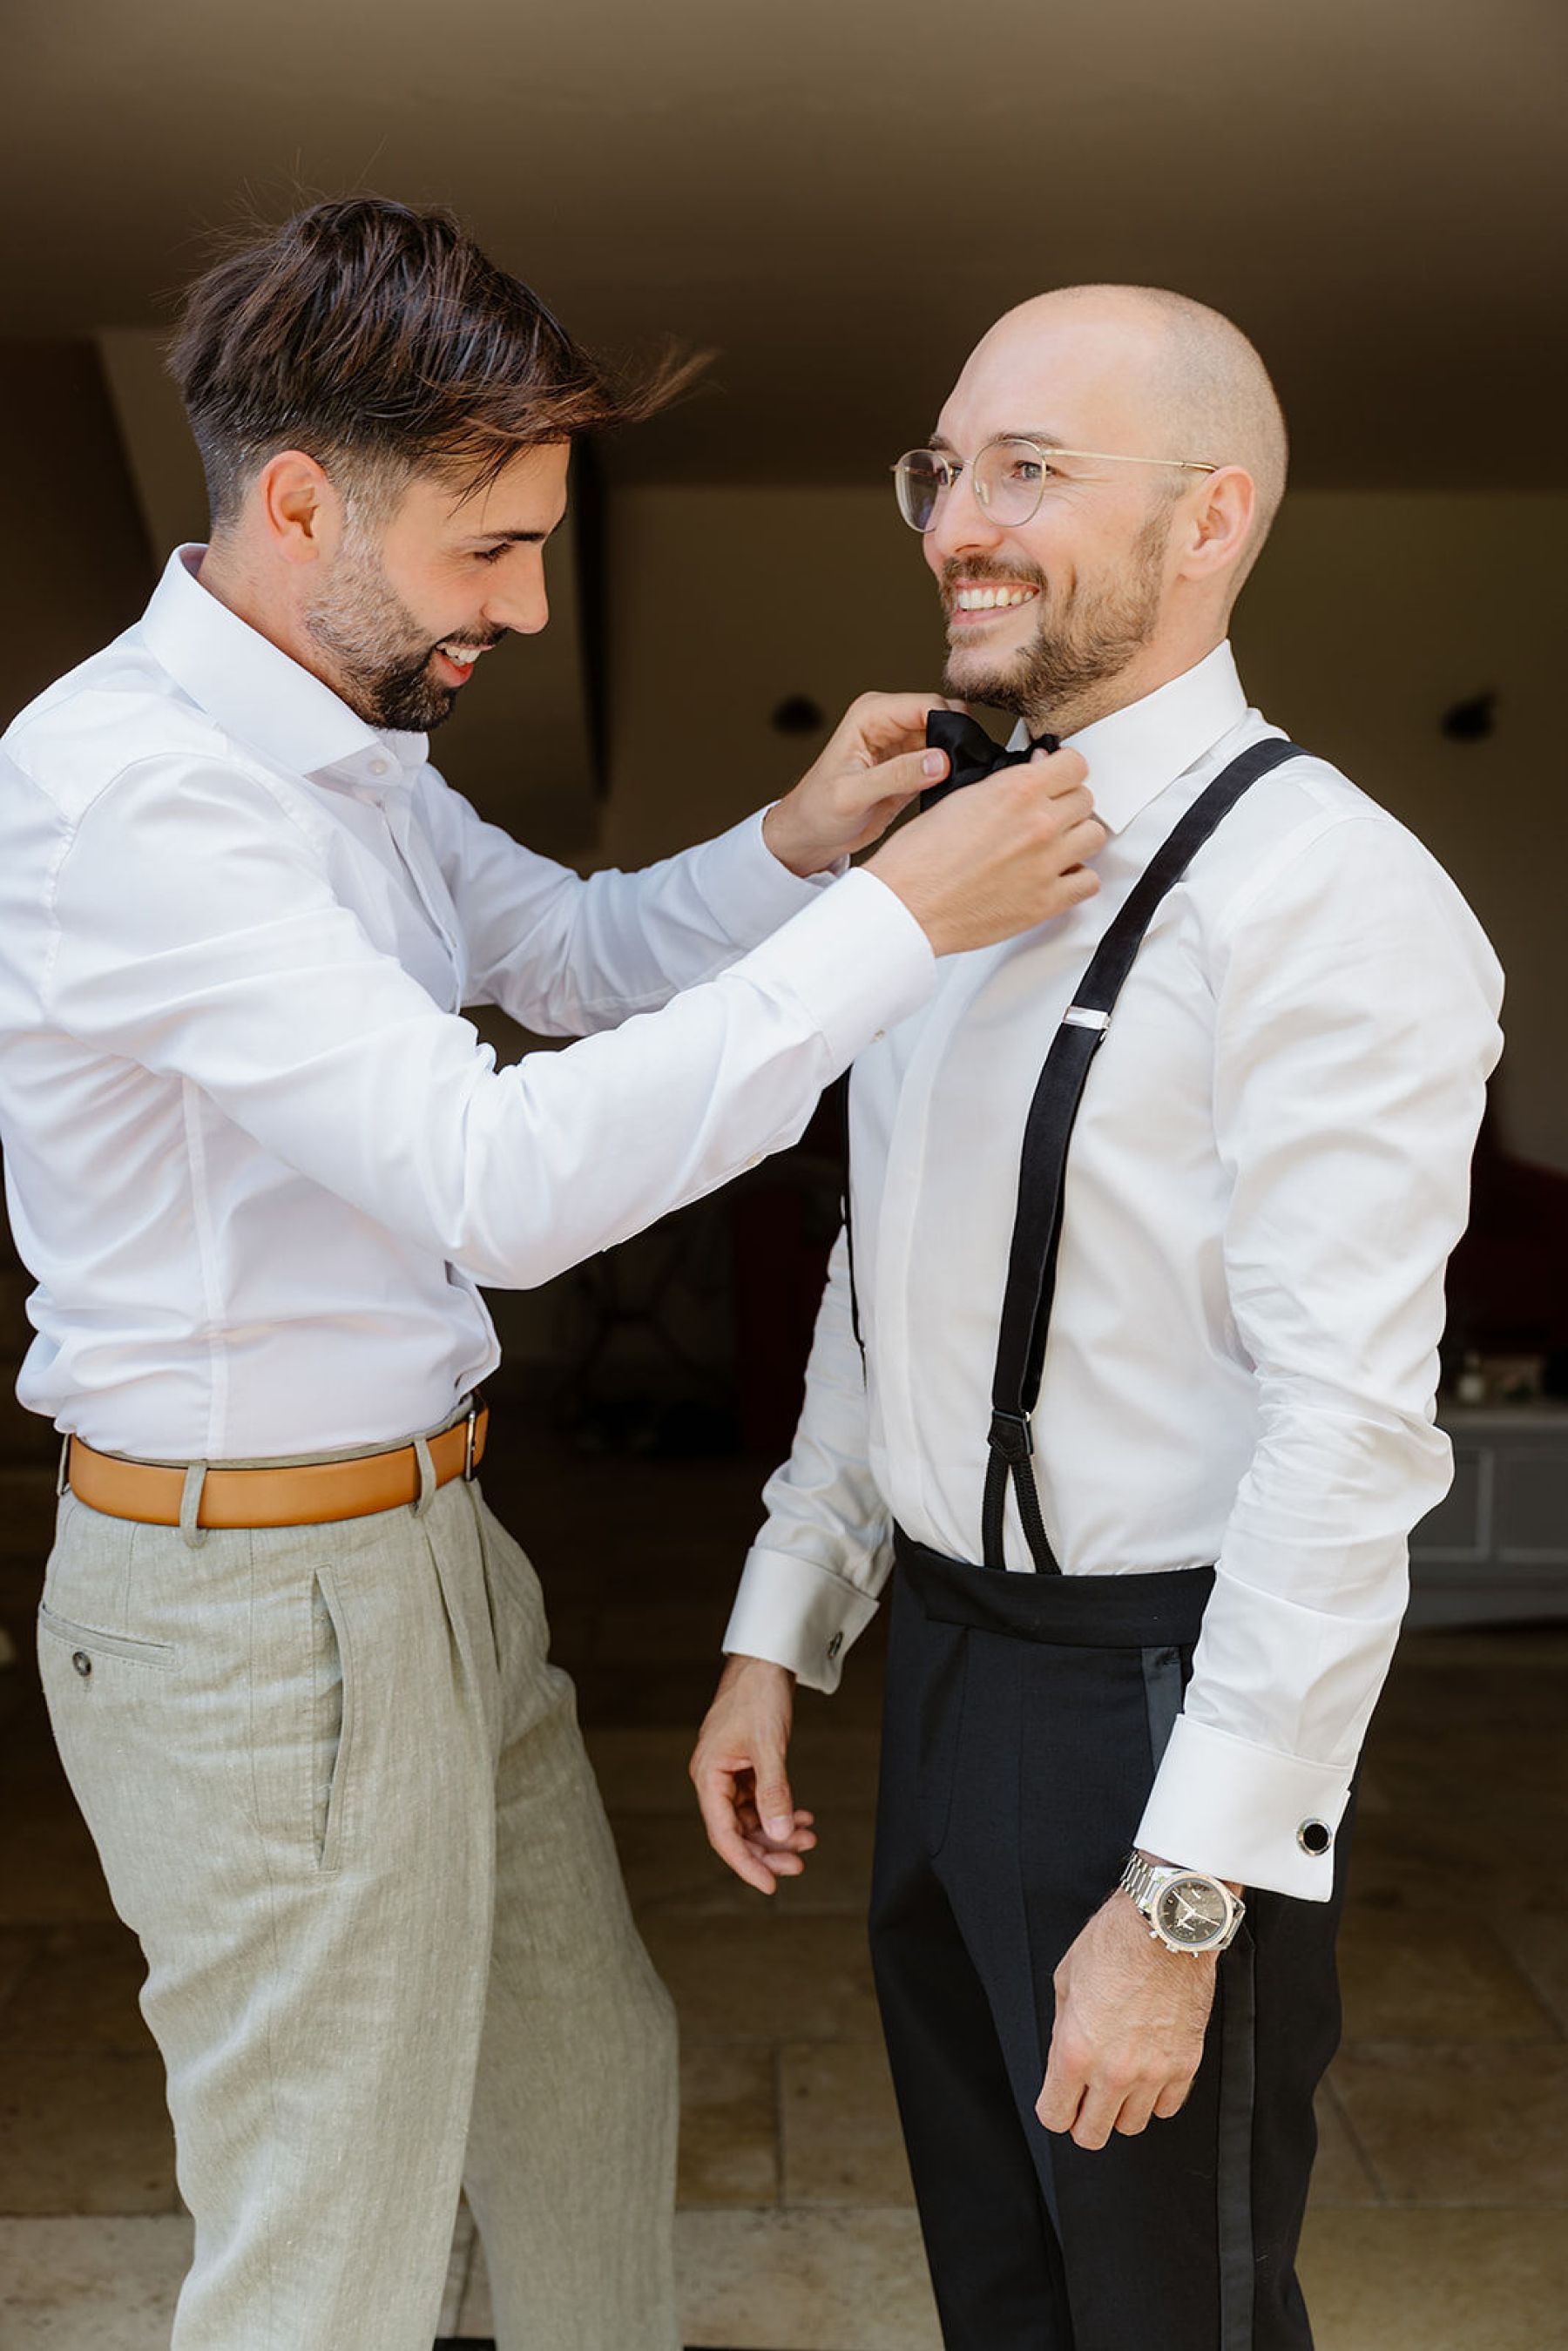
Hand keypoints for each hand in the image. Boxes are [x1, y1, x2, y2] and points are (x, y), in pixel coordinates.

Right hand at [690, 1654, 816, 1894]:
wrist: (765, 1659)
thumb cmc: (758, 1695)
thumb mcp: (769, 1746)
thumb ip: (773, 1792)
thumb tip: (778, 1835)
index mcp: (708, 1774)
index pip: (723, 1833)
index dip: (745, 1863)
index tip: (769, 1886)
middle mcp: (714, 1777)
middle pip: (737, 1830)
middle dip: (768, 1850)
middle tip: (800, 1863)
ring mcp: (729, 1771)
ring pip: (751, 1817)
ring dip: (778, 1831)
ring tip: (809, 1838)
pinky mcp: (745, 1763)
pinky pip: (761, 1799)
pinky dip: (781, 1810)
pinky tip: (803, 1817)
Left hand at [762, 691, 963, 876]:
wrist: (812, 834)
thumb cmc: (819, 810)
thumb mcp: (854, 795)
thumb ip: (898, 775)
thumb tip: (942, 760)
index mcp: (872, 714)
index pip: (927, 703)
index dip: (950, 725)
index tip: (958, 757)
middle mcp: (890, 721)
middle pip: (945, 716)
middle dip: (957, 741)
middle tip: (959, 774)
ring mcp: (904, 742)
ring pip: (950, 737)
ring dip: (957, 758)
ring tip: (955, 784)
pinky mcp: (913, 764)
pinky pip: (946, 759)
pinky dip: (953, 772)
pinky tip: (949, 790)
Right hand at [865, 746, 1105, 956]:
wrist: (906, 906)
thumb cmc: (918, 859)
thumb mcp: (958, 799)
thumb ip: (1002, 786)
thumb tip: (1031, 775)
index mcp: (1016, 791)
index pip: (1076, 765)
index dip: (1064, 772)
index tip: (1056, 780)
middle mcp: (1038, 823)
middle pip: (1086, 800)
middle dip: (1066, 804)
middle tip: (1046, 815)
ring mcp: (1046, 863)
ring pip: (1094, 836)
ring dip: (1076, 838)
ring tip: (1054, 845)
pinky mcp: (1046, 902)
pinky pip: (1088, 882)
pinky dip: (1077, 878)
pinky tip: (1056, 876)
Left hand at [1035, 1891, 1215, 2149]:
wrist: (1165, 1926)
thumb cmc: (1114, 1943)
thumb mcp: (1065, 1981)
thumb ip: (1062, 2030)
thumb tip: (1064, 2059)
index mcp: (1075, 2050)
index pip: (1055, 2116)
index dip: (1054, 2109)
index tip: (1058, 2099)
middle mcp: (1114, 2071)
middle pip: (1092, 2135)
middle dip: (1083, 2120)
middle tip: (1085, 2098)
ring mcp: (1153, 2072)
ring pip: (1132, 2126)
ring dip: (1120, 2109)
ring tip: (1118, 2081)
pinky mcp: (1186, 2065)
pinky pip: (1168, 2108)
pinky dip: (1155, 2098)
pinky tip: (1147, 2074)